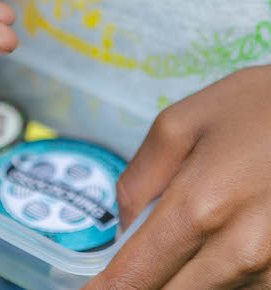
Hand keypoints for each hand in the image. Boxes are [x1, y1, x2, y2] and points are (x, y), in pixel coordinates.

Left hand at [85, 66, 270, 288]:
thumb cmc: (259, 107)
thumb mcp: (181, 123)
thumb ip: (139, 180)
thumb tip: (123, 228)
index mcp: (199, 208)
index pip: (135, 276)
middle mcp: (239, 251)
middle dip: (143, 286)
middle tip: (133, 267)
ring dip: (184, 280)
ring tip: (182, 246)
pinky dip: (221, 279)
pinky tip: (214, 250)